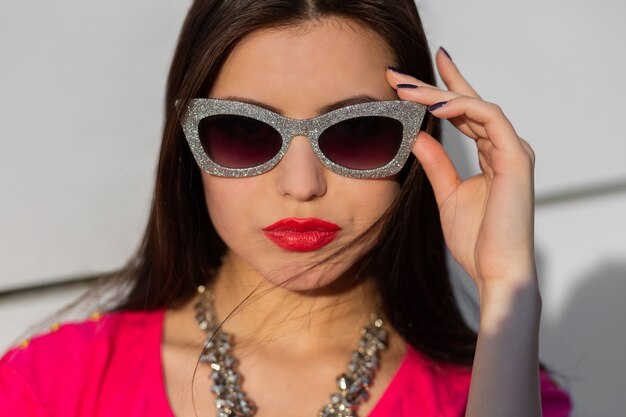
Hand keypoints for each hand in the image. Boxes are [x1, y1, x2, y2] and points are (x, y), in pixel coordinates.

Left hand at [386, 48, 536, 295]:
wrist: (495, 271)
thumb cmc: (476, 241)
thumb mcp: (447, 194)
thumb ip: (435, 163)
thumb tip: (415, 135)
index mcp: (492, 154)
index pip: (465, 113)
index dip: (441, 90)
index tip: (411, 80)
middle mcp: (505, 147)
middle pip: (468, 103)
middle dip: (433, 84)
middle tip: (397, 75)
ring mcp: (513, 150)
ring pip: (476, 105)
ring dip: (439, 94)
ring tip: (405, 91)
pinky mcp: (516, 158)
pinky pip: (490, 118)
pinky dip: (462, 108)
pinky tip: (433, 106)